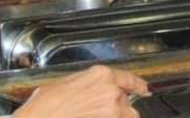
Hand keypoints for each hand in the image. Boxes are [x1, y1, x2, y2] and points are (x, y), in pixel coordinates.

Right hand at [13, 65, 149, 117]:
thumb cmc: (44, 107)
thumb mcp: (64, 84)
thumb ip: (85, 85)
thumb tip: (88, 90)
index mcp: (100, 76)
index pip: (128, 79)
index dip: (138, 85)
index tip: (145, 89)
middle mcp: (111, 92)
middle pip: (127, 103)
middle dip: (118, 110)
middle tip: (99, 112)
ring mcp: (112, 112)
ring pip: (127, 117)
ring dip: (117, 117)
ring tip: (94, 116)